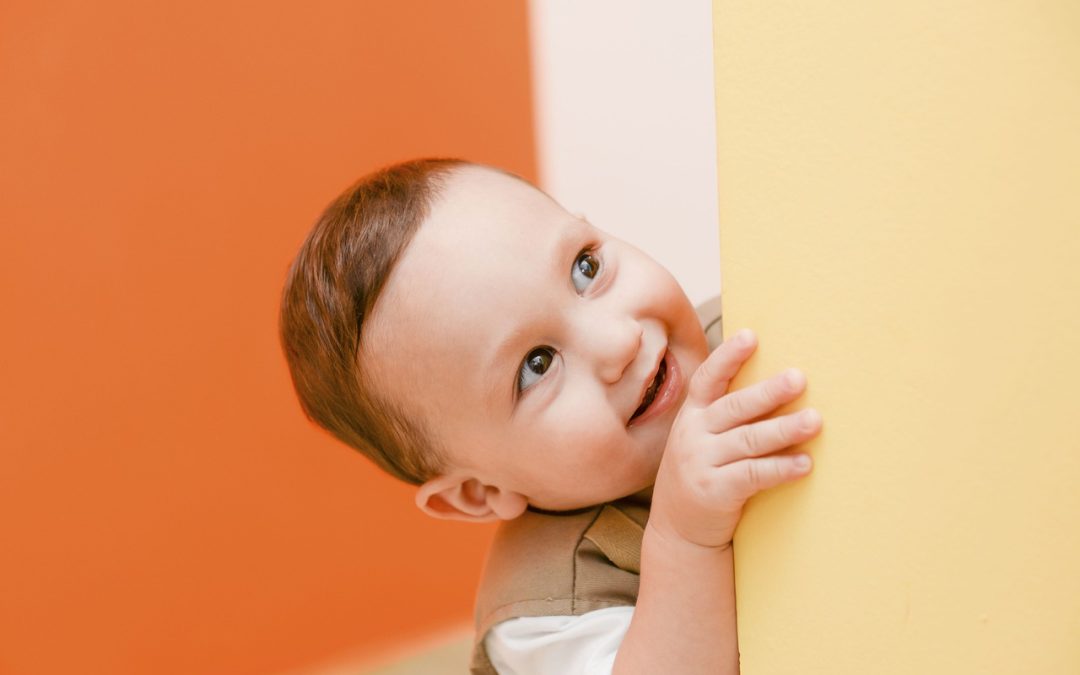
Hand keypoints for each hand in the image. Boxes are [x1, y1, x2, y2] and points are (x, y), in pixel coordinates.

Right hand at [648, 328, 821, 549]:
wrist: (678, 531)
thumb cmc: (701, 475)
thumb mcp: (700, 440)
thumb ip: (724, 417)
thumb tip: (776, 386)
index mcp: (691, 416)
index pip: (707, 380)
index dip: (728, 357)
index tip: (751, 336)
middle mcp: (693, 435)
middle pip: (734, 408)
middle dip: (768, 392)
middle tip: (799, 378)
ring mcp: (702, 464)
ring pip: (748, 441)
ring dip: (784, 429)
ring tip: (815, 420)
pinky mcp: (715, 492)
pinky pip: (753, 476)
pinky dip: (780, 468)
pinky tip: (804, 463)